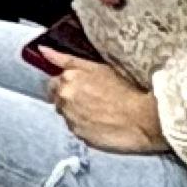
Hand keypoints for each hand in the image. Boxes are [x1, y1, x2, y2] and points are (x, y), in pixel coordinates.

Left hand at [49, 61, 167, 153]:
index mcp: (66, 80)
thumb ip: (65, 59)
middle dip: (70, 100)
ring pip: (67, 116)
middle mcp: (64, 99)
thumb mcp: (96, 67)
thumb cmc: (124, 90)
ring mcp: (71, 119)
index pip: (53, 83)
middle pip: (58, 100)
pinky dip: (85, 127)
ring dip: (77, 114)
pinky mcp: (80, 136)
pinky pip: (77, 130)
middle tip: (92, 101)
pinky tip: (102, 124)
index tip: (80, 89)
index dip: (66, 86)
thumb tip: (42, 50)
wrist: (143, 118)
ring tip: (100, 113)